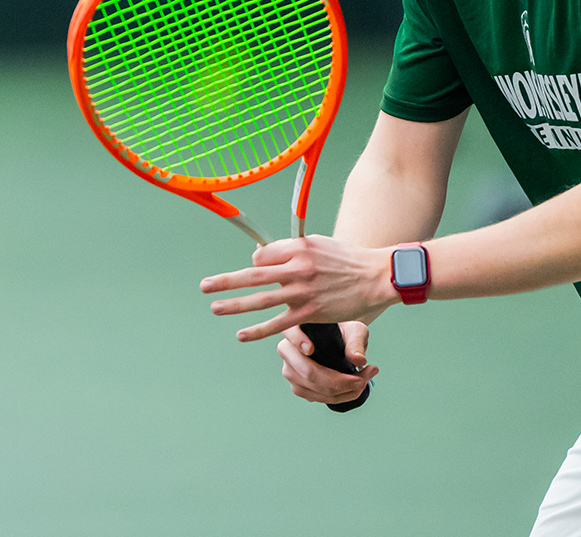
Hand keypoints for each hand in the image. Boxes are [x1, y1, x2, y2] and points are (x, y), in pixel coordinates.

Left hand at [199, 235, 393, 342]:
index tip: (252, 267)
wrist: (376, 277)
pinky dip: (258, 330)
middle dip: (225, 282)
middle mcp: (296, 269)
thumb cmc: (347, 259)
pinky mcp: (309, 312)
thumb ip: (289, 250)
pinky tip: (241, 335)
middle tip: (204, 286)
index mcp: (297, 249)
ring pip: (260, 300)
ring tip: (215, 308)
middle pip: (251, 276)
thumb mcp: (317, 244)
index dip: (254, 262)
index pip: (261, 256)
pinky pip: (278, 323)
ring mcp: (301, 292)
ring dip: (234, 305)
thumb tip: (259, 256)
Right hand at [279, 322, 377, 404]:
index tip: (310, 349)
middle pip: (308, 372)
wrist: (344, 344)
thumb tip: (358, 361)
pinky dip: (341, 397)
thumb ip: (356, 343)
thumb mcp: (355, 330)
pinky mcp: (300, 388)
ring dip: (343, 391)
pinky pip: (319, 398)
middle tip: (364, 377)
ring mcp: (291, 372)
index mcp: (295, 329)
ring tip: (364, 381)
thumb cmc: (346, 332)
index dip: (298, 341)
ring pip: (315, 389)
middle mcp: (287, 352)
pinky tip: (356, 388)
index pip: (291, 333)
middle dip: (340, 381)